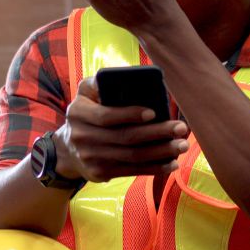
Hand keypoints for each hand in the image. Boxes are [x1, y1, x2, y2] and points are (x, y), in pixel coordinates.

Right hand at [53, 77, 188, 182]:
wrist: (68, 148)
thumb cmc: (88, 113)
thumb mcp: (85, 93)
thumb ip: (100, 82)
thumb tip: (128, 76)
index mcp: (78, 112)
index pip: (106, 116)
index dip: (130, 115)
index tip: (154, 112)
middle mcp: (81, 136)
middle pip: (125, 137)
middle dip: (157, 133)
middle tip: (180, 128)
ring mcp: (90, 157)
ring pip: (132, 156)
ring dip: (161, 152)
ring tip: (181, 146)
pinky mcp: (99, 173)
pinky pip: (131, 171)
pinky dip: (154, 168)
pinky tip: (171, 163)